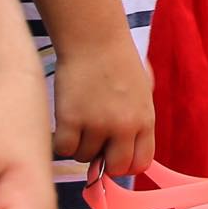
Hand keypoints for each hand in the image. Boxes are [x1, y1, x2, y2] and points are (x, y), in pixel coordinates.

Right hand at [52, 40, 153, 175]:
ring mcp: (97, 123)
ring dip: (80, 146)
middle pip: (116, 167)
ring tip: (80, 123)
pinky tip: (65, 125)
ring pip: (85, 157)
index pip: (141, 162)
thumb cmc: (118, 62)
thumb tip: (128, 148)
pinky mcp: (71, 119)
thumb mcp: (142, 92)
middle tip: (94, 145)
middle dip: (104, 162)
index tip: (114, 157)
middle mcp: (124, 125)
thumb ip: (138, 120)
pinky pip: (64, 149)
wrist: (95, 40)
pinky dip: (62, 142)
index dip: (126, 164)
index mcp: (145, 119)